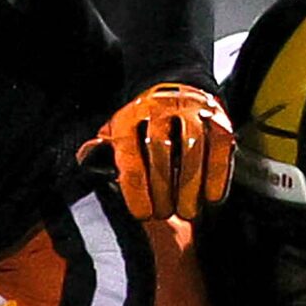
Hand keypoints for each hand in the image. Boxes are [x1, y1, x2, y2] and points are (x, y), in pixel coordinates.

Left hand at [78, 82, 234, 219]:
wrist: (177, 90)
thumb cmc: (143, 127)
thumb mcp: (118, 135)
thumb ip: (103, 151)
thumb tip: (87, 158)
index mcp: (130, 117)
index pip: (130, 155)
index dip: (136, 189)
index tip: (143, 216)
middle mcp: (159, 108)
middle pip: (161, 151)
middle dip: (163, 188)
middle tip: (165, 214)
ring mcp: (191, 110)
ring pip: (192, 148)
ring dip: (189, 186)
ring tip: (187, 212)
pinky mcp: (218, 117)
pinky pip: (219, 148)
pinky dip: (217, 176)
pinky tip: (212, 198)